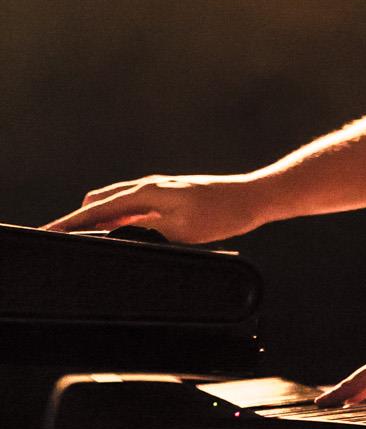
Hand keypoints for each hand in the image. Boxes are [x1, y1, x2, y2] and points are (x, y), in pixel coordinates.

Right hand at [42, 173, 267, 244]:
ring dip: (96, 219)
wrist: (253, 197)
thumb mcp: (180, 232)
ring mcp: (160, 191)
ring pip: (117, 204)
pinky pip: (134, 208)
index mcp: (148, 192)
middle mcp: (150, 187)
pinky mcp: (169, 198)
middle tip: (55, 238)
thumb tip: (118, 240)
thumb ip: (146, 234)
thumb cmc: (222, 212)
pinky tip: (112, 230)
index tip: (48, 232)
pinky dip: (116, 218)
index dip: (71, 222)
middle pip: (102, 202)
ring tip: (75, 236)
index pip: (98, 209)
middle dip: (77, 219)